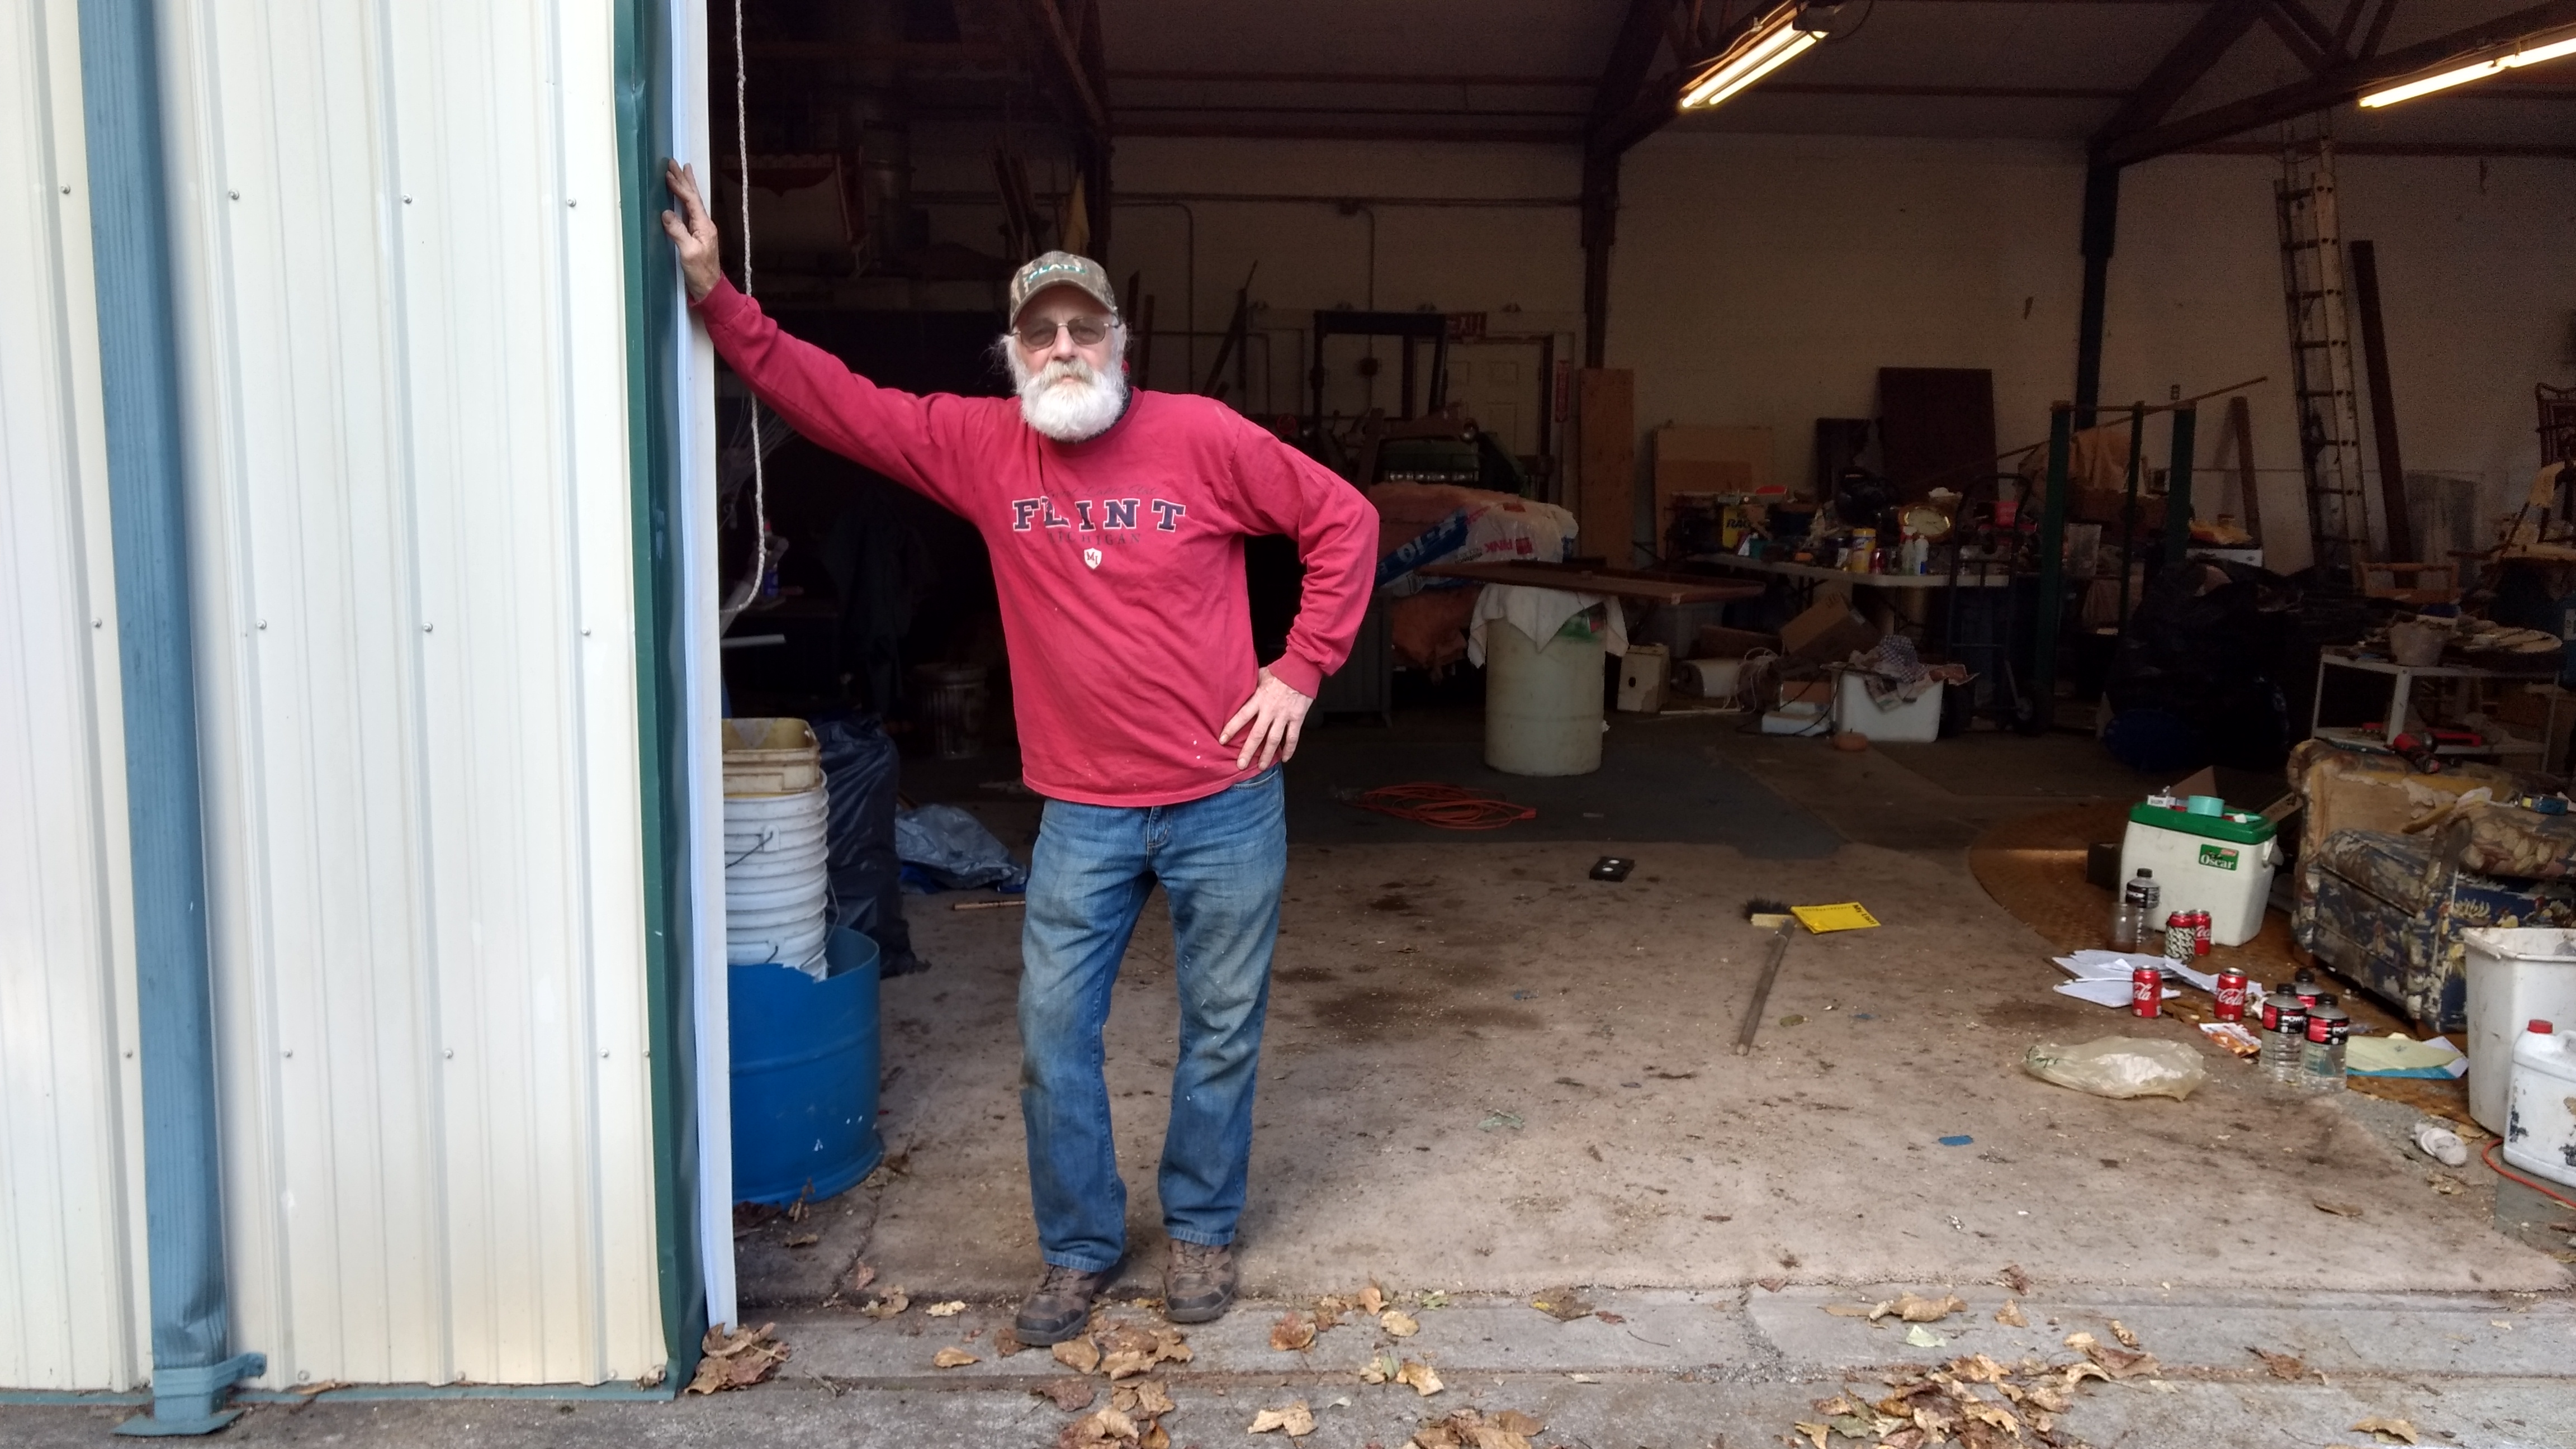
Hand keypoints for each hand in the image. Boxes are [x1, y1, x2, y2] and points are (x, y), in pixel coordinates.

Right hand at [660, 159, 721, 302]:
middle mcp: (704, 224)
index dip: (680, 187)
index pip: (691, 201)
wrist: (710, 288)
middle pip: (693, 197)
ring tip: (682, 170)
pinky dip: (685, 199)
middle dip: (684, 180)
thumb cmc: (700, 272)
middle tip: (675, 163)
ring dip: (686, 186)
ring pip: (692, 202)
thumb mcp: (688, 252)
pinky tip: (682, 195)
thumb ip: (678, 232)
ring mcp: (701, 229)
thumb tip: (666, 213)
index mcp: (704, 226)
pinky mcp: (697, 235)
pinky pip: (689, 211)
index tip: (669, 174)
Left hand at [1218, 667, 1312, 771]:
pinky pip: (1293, 737)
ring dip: (1267, 755)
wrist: (1302, 669)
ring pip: (1274, 740)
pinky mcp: (1297, 718)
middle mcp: (1270, 710)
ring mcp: (1284, 716)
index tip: (1222, 740)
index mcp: (1259, 699)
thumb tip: (1240, 690)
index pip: (1242, 716)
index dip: (1231, 729)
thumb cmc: (1280, 671)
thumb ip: (1252, 686)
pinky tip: (1285, 758)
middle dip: (1248, 751)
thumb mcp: (1261, 676)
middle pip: (1257, 734)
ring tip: (1261, 767)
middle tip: (1241, 765)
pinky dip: (1289, 749)